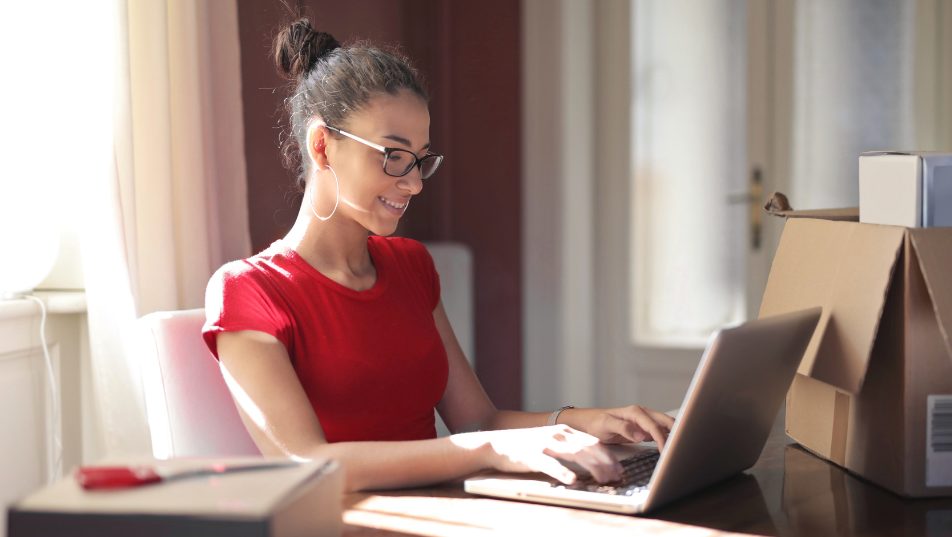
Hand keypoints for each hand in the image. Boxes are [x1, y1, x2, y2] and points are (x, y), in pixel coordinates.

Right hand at [452, 425, 623, 484]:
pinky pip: (551, 465)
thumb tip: (591, 461)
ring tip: (603, 479)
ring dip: (592, 467)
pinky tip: (572, 481)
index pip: (593, 441)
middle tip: (617, 476)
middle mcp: (557, 435)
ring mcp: (545, 444)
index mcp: (564, 431)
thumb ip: (568, 447)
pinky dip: (563, 473)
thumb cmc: (525, 446)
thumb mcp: (550, 442)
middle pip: (589, 447)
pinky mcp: (532, 455)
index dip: (609, 455)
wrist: (495, 443)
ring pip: (575, 454)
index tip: (619, 468)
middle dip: (606, 462)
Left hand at [557, 406, 674, 450]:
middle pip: (666, 422)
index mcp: (635, 412)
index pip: (654, 426)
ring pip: (665, 426)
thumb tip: (640, 435)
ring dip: (673, 435)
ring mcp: (644, 421)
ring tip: (678, 449)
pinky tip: (669, 447)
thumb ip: (623, 428)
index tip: (665, 451)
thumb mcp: (606, 425)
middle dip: (675, 433)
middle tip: (679, 448)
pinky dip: (666, 438)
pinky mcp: (643, 428)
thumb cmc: (597, 422)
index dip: (662, 438)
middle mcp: (642, 414)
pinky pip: (659, 431)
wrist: (590, 422)